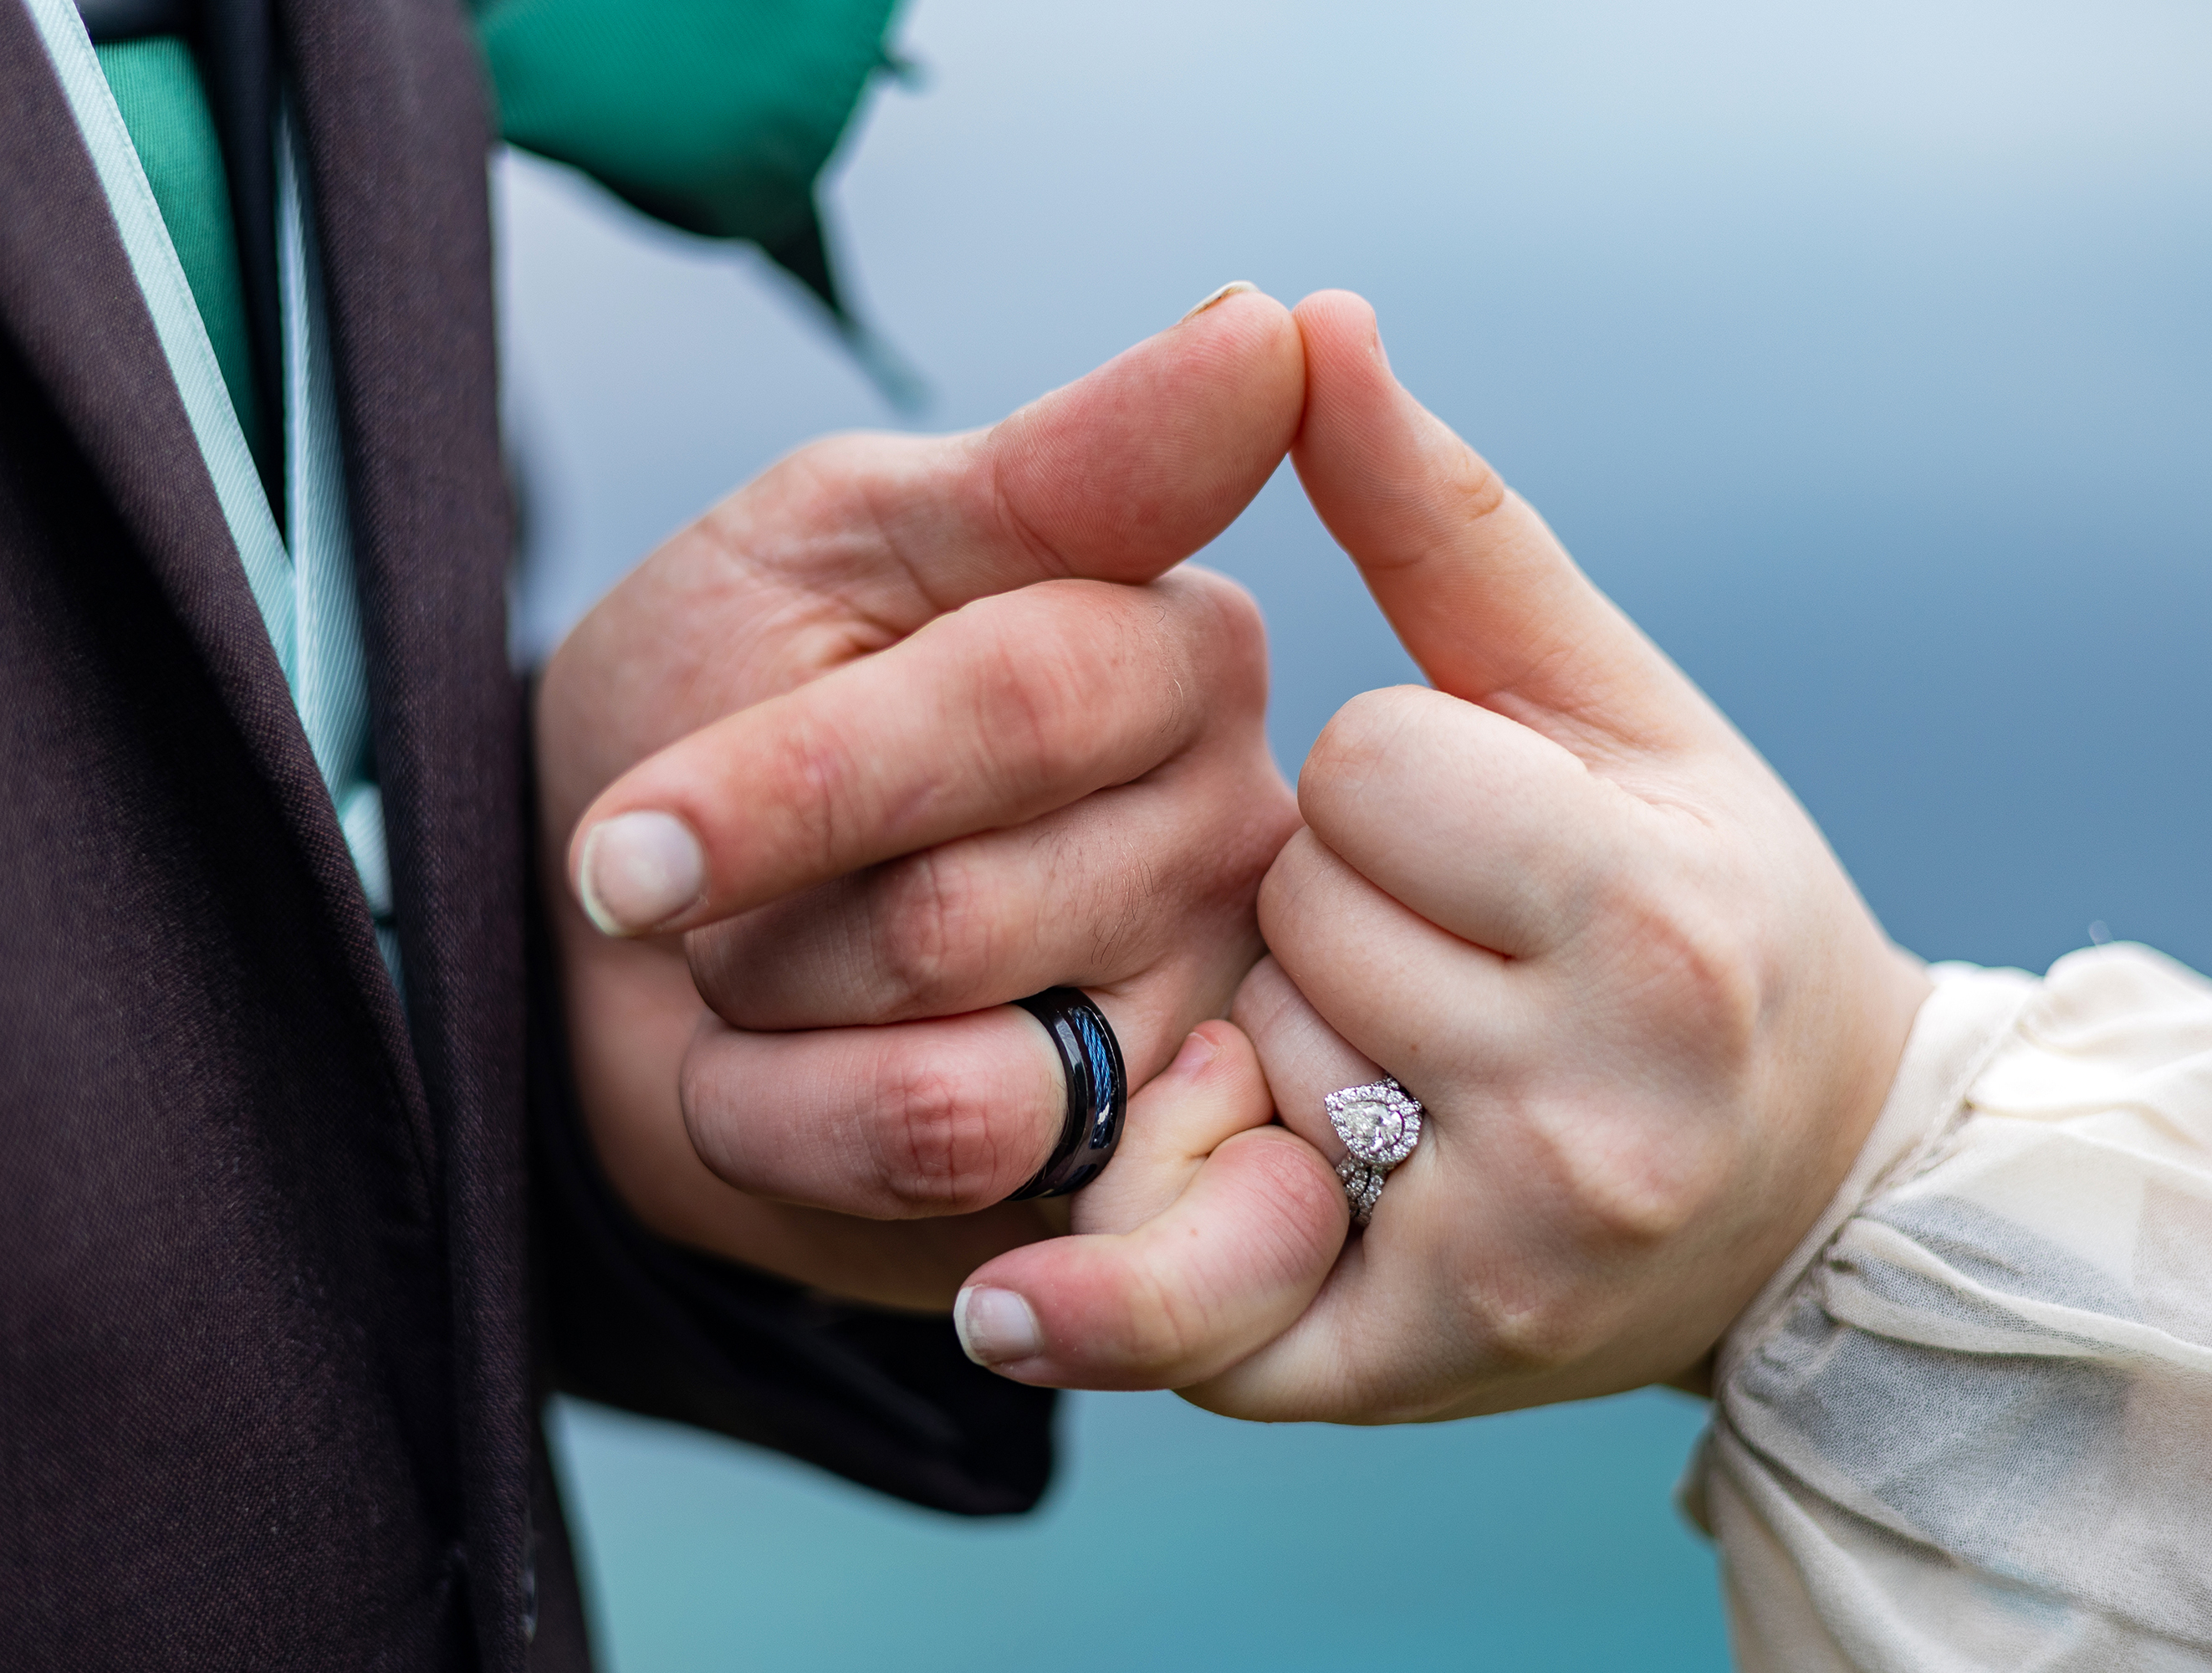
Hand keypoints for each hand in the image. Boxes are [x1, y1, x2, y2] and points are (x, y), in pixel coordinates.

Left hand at [534, 285, 1305, 1310]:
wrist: (630, 944)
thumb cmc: (721, 702)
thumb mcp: (835, 545)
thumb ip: (1069, 465)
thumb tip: (1276, 324)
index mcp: (1176, 645)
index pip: (1018, 705)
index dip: (792, 787)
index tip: (624, 844)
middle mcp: (1230, 838)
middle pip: (963, 912)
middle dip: (762, 921)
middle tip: (716, 891)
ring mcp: (1194, 1028)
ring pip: (968, 1082)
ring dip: (776, 1041)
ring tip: (769, 985)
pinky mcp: (1133, 1180)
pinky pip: (955, 1195)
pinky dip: (801, 1143)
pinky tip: (811, 1086)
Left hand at [954, 290, 1930, 1412]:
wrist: (1814, 1187)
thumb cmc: (1718, 910)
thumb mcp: (1619, 706)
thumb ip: (1451, 523)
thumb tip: (1308, 318)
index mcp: (1652, 915)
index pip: (1363, 769)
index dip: (1398, 782)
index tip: (1483, 833)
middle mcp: (1593, 1103)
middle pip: (1290, 909)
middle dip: (1335, 907)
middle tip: (1451, 958)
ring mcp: (1502, 1253)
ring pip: (1239, 1057)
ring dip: (1285, 1036)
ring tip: (1411, 1063)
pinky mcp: (1415, 1368)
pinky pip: (1195, 1313)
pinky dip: (1114, 1291)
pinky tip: (1043, 1283)